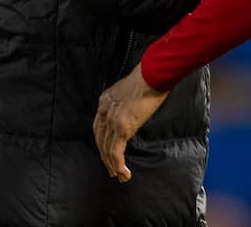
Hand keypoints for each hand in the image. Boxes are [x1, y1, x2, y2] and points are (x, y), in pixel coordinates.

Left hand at [93, 63, 167, 182]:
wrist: (151, 75)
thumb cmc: (147, 79)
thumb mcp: (129, 91)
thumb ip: (125, 104)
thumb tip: (131, 114)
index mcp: (104, 101)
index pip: (98, 128)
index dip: (102, 143)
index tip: (106, 153)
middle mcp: (104, 110)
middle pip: (100, 140)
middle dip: (105, 157)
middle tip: (111, 170)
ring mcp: (112, 120)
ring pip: (107, 149)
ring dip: (112, 165)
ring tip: (119, 175)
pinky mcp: (122, 127)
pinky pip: (116, 152)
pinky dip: (118, 165)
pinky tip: (123, 172)